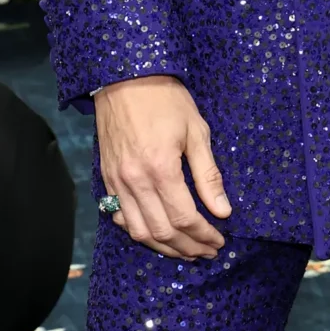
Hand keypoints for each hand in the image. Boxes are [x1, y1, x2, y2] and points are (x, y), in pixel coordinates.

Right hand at [93, 74, 229, 258]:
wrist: (124, 79)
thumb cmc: (166, 100)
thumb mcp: (196, 132)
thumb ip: (209, 175)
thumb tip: (222, 211)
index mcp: (160, 169)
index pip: (184, 218)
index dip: (204, 235)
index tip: (220, 241)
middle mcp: (135, 181)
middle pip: (162, 232)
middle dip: (188, 247)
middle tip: (208, 251)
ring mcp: (116, 182)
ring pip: (138, 231)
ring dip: (164, 247)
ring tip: (186, 251)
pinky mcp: (107, 179)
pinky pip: (120, 217)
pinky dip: (139, 231)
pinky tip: (156, 234)